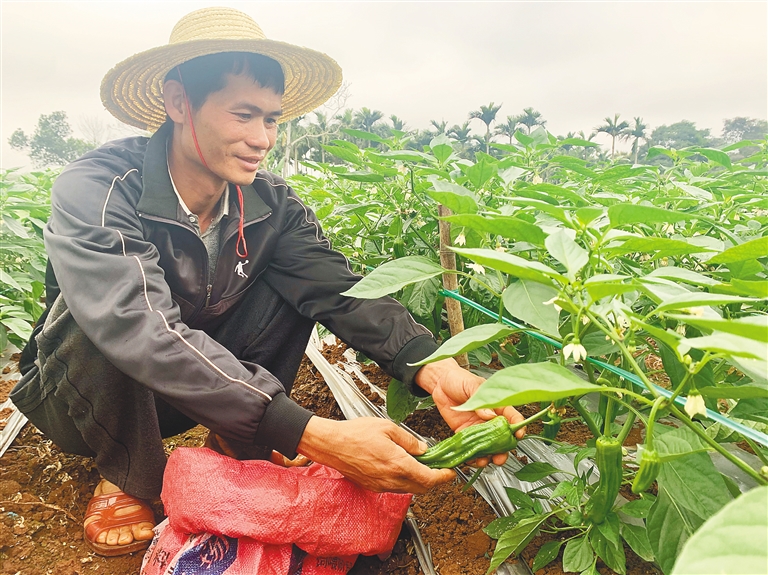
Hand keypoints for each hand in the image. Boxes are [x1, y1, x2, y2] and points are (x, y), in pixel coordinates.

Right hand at [296, 416, 454, 493]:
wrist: (331, 444)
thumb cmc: (355, 434)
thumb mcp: (388, 427)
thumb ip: (409, 440)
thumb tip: (422, 448)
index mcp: (398, 464)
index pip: (429, 479)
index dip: (443, 477)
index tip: (450, 472)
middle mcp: (391, 479)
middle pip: (422, 488)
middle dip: (434, 480)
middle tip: (439, 468)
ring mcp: (381, 485)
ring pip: (409, 489)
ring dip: (419, 481)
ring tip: (421, 465)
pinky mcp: (373, 486)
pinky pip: (395, 487)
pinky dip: (404, 480)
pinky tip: (402, 467)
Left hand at [414, 358, 525, 466]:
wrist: (440, 383)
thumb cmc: (458, 379)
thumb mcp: (471, 385)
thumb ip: (481, 401)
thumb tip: (490, 414)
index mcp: (496, 403)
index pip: (512, 416)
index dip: (518, 426)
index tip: (519, 434)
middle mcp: (489, 418)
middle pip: (502, 437)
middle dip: (503, 449)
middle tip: (501, 456)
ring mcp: (478, 427)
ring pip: (488, 445)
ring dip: (489, 456)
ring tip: (485, 460)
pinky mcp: (465, 433)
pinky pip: (472, 447)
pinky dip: (473, 456)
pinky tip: (472, 460)